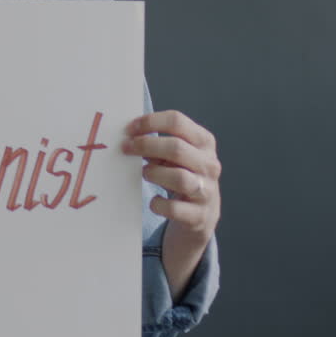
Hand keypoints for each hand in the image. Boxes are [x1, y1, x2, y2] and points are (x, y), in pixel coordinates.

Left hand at [121, 110, 220, 241]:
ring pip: (179, 178)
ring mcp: (207, 190)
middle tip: (126, 148)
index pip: (177, 121)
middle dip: (146, 146)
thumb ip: (158, 143)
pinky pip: (174, 208)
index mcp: (204, 142)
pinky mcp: (199, 215)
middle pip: (176, 148)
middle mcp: (209, 164)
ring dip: (154, 173)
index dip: (150, 122)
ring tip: (145, 174)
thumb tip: (129, 137)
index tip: (129, 129)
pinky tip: (154, 201)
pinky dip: (158, 204)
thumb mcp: (177, 155)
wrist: (202, 214)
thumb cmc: (182, 175)